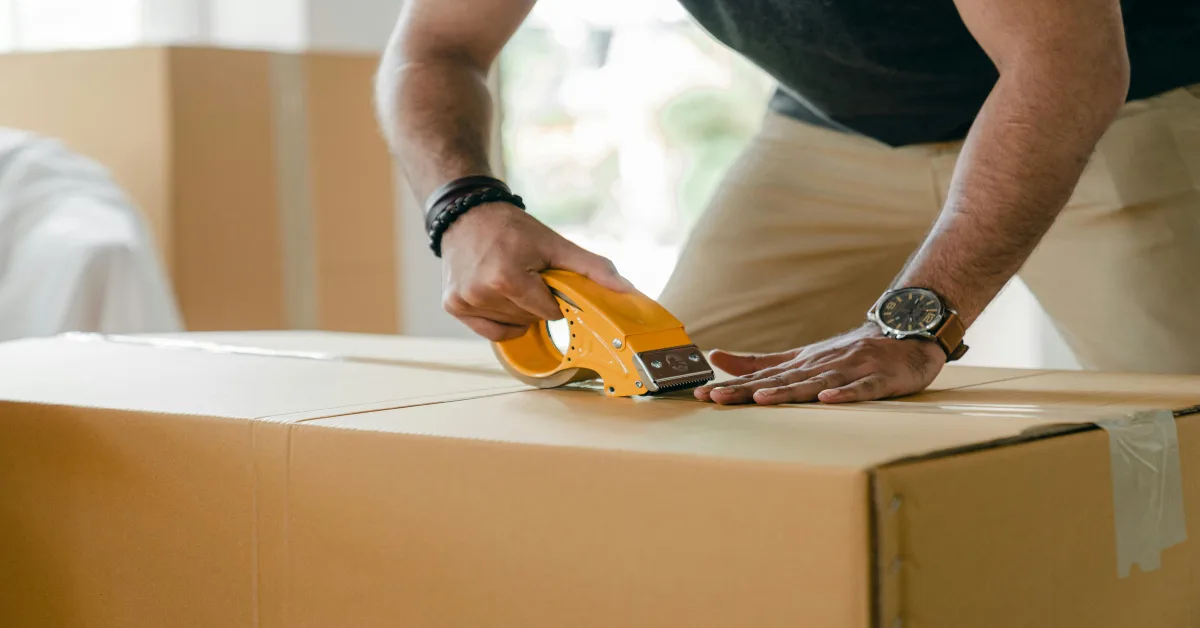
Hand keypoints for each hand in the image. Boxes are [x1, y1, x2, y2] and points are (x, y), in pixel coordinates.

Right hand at [440, 202, 632, 340]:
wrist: (467, 214)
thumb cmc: (512, 228)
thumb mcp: (555, 244)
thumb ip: (592, 268)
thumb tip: (626, 290)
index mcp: (506, 278)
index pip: (549, 312)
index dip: (553, 297)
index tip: (544, 278)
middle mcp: (481, 292)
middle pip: (530, 319)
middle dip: (535, 302)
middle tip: (526, 274)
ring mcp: (464, 301)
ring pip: (511, 326)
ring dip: (518, 310)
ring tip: (509, 279)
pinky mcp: (453, 306)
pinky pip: (491, 331)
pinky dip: (500, 319)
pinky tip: (497, 294)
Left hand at [694, 324, 946, 404]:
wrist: (905, 337)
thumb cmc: (848, 354)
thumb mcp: (801, 357)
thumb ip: (760, 362)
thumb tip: (716, 357)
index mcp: (802, 363)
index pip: (762, 376)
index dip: (733, 386)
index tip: (703, 394)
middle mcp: (821, 365)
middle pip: (781, 380)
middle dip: (748, 390)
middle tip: (719, 397)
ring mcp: (850, 371)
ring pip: (815, 383)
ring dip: (788, 391)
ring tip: (762, 399)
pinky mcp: (878, 380)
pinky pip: (860, 390)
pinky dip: (844, 395)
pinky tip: (827, 400)